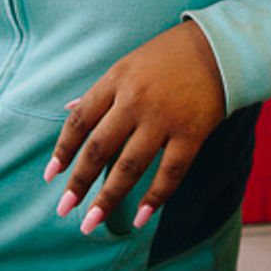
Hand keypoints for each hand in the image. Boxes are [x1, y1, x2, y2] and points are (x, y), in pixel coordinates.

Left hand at [44, 21, 225, 235]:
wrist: (219, 48)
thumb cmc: (167, 56)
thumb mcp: (127, 64)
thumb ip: (99, 91)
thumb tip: (68, 109)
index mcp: (115, 80)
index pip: (80, 120)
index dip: (63, 150)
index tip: (51, 176)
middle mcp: (135, 101)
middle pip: (99, 148)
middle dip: (78, 182)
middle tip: (63, 209)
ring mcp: (163, 119)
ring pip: (130, 166)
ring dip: (108, 198)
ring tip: (91, 222)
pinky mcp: (191, 133)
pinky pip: (170, 172)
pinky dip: (154, 197)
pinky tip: (141, 217)